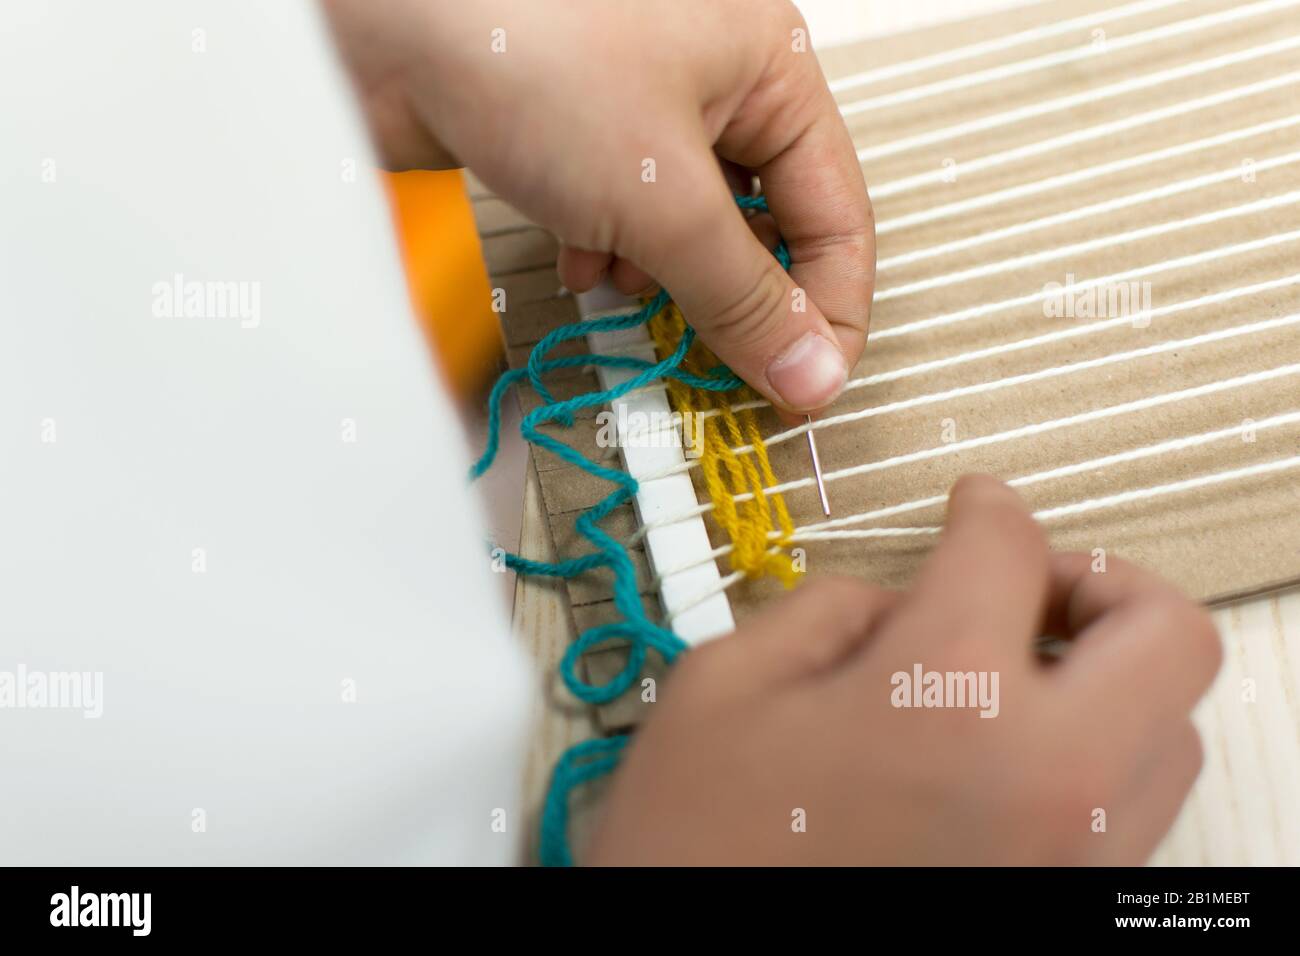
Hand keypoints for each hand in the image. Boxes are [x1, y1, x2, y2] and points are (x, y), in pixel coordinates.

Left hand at [321, 0, 873, 413]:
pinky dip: (609, 246)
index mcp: (770, 64)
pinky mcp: (574, 129)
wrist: (381, 15)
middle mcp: (714, 77)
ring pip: (688, 224)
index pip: (838, 212)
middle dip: (735, 294)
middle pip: (762, 222)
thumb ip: (742, 295)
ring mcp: (639, 101)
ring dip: (665, 274)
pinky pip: (623, 210)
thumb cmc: (531, 51)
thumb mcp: (664, 196)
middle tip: (720, 363)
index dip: (828, 309)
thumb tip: (809, 374)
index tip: (804, 387)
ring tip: (631, 288)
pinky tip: (580, 257)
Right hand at [586, 476, 1221, 864]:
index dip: (988, 507)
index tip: (976, 507)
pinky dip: (1092, 757)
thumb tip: (897, 604)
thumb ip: (825, 609)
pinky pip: (1127, 811)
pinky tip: (1005, 753)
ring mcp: (1068, 858)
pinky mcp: (1063, 909)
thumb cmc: (699, 852)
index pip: (1012, 550)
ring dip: (1109, 679)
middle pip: (1167, 635)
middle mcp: (1042, 781)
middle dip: (1103, 584)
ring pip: (1169, 733)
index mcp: (943, 698)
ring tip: (1019, 676)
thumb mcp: (724, 687)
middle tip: (1033, 586)